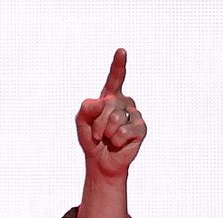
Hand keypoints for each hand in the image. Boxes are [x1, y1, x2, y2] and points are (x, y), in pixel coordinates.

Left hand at [76, 49, 144, 177]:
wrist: (101, 161)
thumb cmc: (91, 139)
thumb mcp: (81, 120)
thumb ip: (87, 107)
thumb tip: (105, 102)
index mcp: (110, 96)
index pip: (115, 78)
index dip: (118, 65)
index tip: (121, 51)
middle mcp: (125, 102)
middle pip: (109, 104)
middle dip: (98, 122)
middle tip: (98, 134)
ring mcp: (134, 115)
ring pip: (116, 118)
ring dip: (106, 133)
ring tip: (108, 139)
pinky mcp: (141, 129)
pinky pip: (124, 131)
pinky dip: (116, 140)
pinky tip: (118, 143)